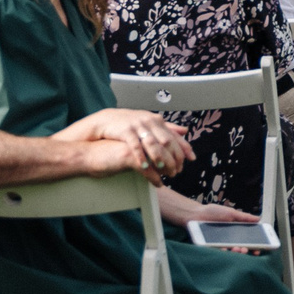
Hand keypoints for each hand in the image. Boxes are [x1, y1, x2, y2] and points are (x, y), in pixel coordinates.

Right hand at [60, 108, 192, 177]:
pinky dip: (144, 160)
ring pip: (154, 145)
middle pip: (167, 141)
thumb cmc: (125, 130)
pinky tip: (147, 170)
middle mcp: (148, 121)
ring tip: (165, 173)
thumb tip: (185, 131)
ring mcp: (137, 126)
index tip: (191, 159)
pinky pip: (136, 148)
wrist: (102, 124)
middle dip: (174, 158)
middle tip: (177, 171)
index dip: (183, 147)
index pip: (173, 134)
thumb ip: (166, 129)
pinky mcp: (125, 132)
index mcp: (155, 120)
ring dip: (161, 161)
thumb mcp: (147, 127)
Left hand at [157, 189, 261, 250]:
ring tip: (238, 249)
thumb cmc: (212, 212)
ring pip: (230, 252)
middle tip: (247, 249)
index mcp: (235, 232)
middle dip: (246, 250)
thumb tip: (258, 219)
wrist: (196, 214)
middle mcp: (228, 240)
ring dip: (236, 252)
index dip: (254, 246)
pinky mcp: (211, 247)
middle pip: (240, 248)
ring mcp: (220, 244)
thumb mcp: (231, 213)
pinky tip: (226, 249)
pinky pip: (218, 252)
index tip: (259, 249)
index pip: (247, 241)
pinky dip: (224, 252)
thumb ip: (244, 217)